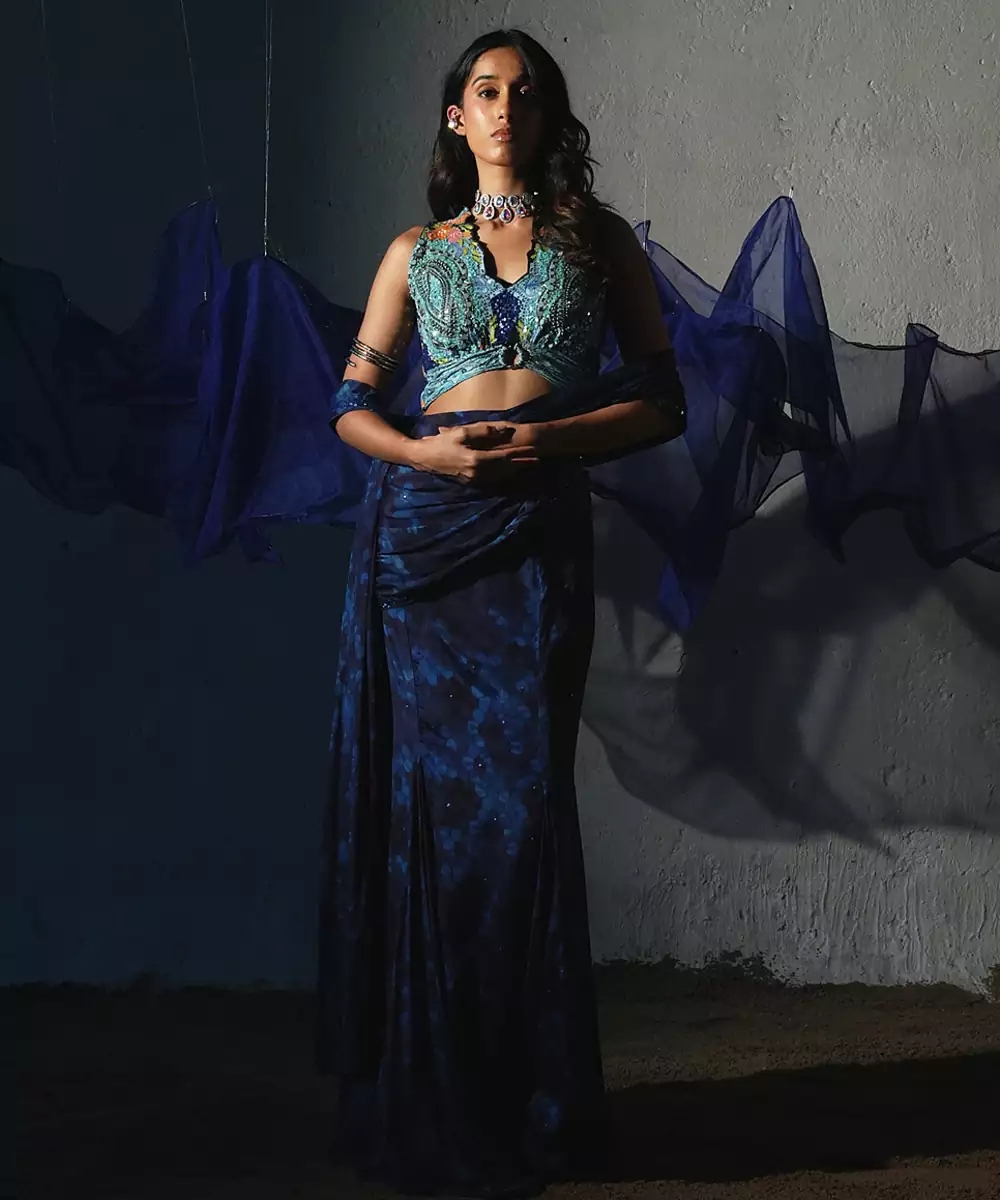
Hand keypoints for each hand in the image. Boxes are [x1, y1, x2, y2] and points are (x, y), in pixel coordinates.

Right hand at [408, 423, 537, 483]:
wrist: (425, 459)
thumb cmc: (442, 442)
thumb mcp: (462, 432)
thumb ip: (484, 431)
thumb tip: (505, 430)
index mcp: (476, 460)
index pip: (505, 457)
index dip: (521, 454)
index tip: (535, 451)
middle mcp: (478, 473)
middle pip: (507, 470)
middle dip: (523, 465)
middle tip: (540, 460)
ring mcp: (475, 480)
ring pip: (502, 476)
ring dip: (517, 471)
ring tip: (530, 466)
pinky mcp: (472, 482)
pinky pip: (494, 479)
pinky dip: (505, 475)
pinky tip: (513, 472)